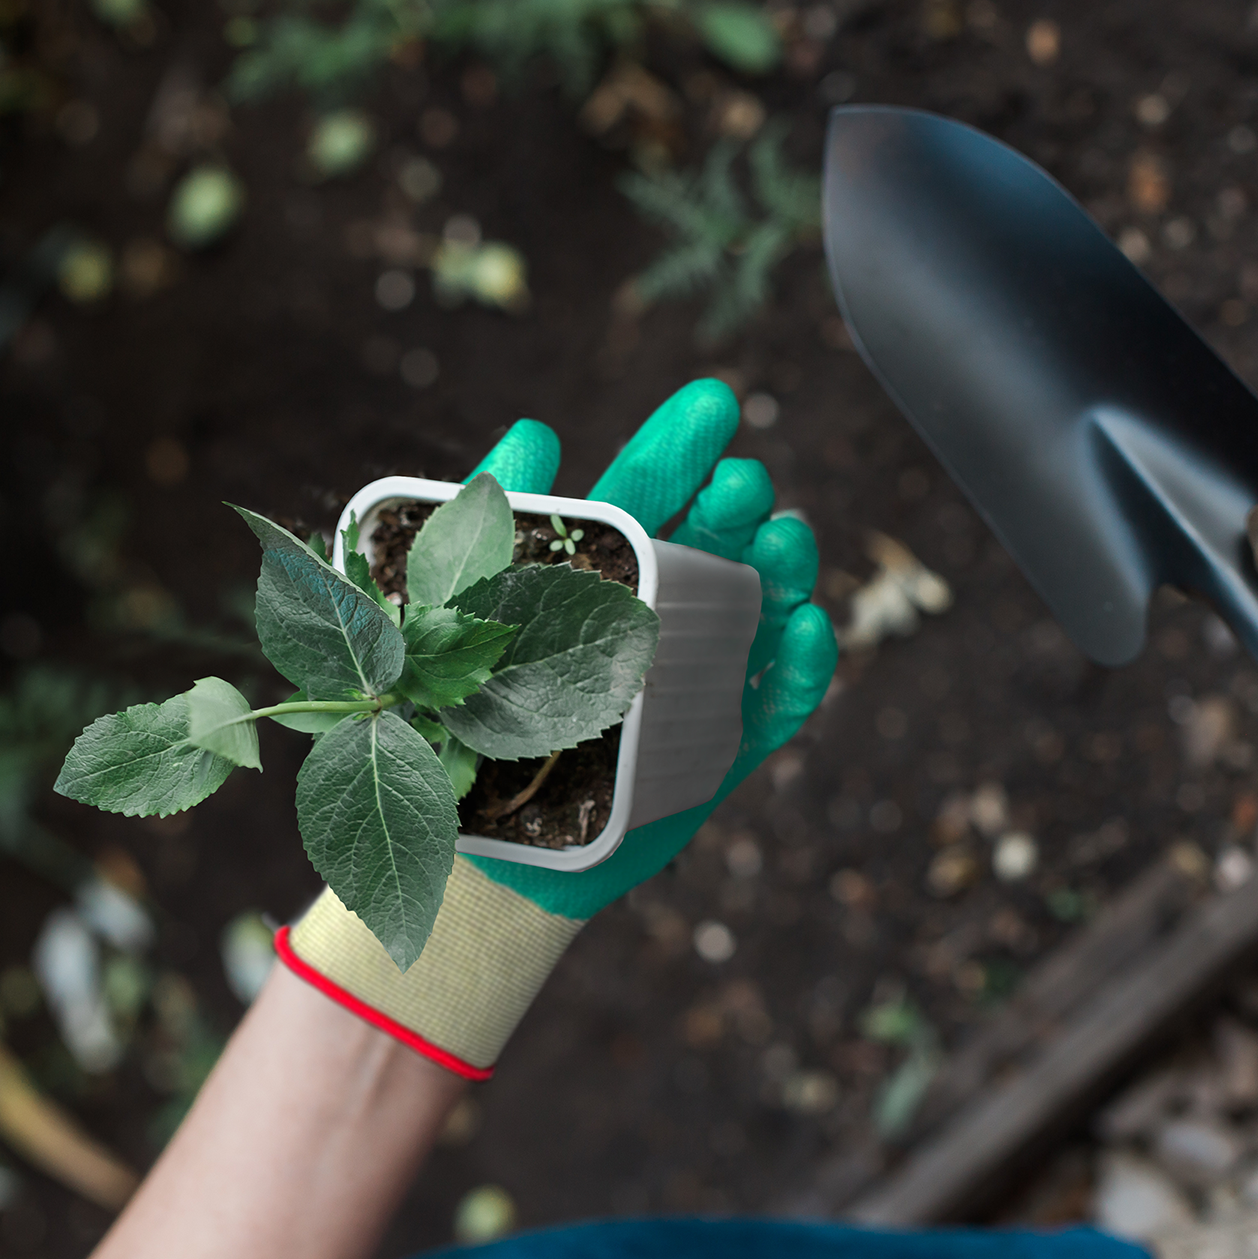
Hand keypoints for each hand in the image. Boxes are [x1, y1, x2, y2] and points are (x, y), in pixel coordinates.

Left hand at [460, 378, 834, 917]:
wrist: (481, 856)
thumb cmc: (456, 730)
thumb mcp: (446, 617)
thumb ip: (484, 525)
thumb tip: (533, 431)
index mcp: (593, 575)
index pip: (646, 495)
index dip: (679, 447)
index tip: (714, 401)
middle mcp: (656, 617)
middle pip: (718, 541)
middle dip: (740, 503)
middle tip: (745, 485)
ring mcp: (697, 680)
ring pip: (762, 609)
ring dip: (784, 570)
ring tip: (786, 543)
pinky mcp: (721, 747)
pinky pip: (777, 703)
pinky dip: (805, 667)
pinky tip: (811, 629)